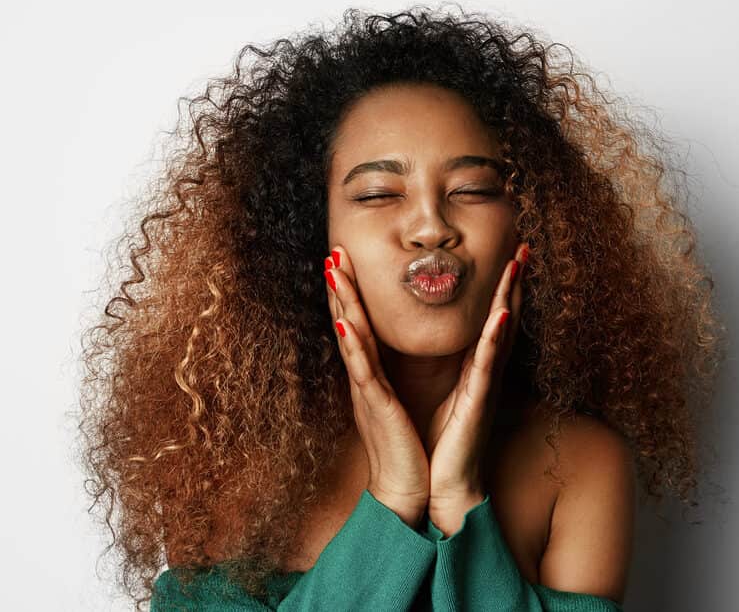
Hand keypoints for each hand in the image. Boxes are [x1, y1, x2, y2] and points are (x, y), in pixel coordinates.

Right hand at [324, 245, 429, 527]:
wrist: (407, 488)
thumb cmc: (407, 444)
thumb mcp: (402, 396)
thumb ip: (395, 370)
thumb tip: (395, 345)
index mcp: (374, 372)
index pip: (359, 322)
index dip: (350, 290)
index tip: (344, 257)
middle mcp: (365, 375)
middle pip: (348, 320)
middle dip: (339, 285)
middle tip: (332, 250)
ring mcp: (366, 389)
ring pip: (350, 336)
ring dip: (340, 302)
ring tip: (332, 270)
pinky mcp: (376, 406)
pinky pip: (364, 372)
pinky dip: (354, 347)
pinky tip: (347, 325)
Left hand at [426, 242, 528, 512]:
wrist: (437, 484)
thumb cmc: (436, 440)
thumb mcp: (434, 392)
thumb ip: (438, 365)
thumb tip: (429, 338)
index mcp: (470, 367)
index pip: (486, 316)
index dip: (498, 285)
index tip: (506, 250)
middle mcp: (483, 371)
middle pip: (502, 315)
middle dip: (512, 279)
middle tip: (523, 243)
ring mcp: (484, 384)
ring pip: (500, 331)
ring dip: (510, 296)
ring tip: (519, 263)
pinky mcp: (478, 402)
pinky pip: (487, 364)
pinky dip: (494, 338)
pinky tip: (503, 315)